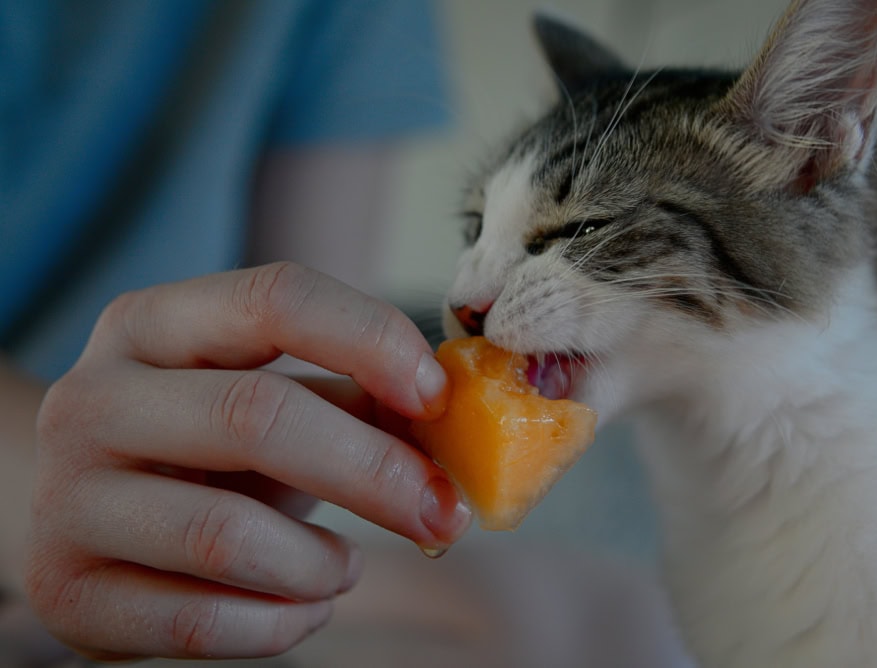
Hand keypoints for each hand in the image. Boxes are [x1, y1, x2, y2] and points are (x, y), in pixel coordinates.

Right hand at [25, 262, 469, 660]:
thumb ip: (354, 398)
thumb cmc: (201, 450)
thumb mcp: (267, 401)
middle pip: (257, 416)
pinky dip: (283, 623)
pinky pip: (203, 620)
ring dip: (322, 564)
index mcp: (151, 324)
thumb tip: (454, 423)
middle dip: (375, 472)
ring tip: (344, 568)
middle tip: (443, 514)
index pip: (275, 298)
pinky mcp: (67, 591)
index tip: (437, 398)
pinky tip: (303, 607)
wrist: (84, 515)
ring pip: (228, 534)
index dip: (372, 340)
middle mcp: (92, 398)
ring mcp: (67, 498)